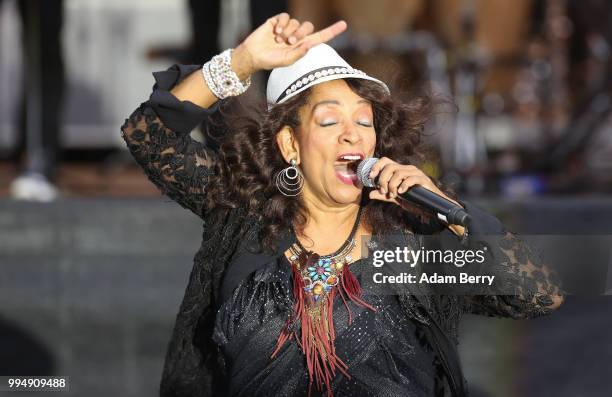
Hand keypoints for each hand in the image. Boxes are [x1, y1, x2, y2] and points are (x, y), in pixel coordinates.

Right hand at [232, 13, 346, 76]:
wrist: (254, 55)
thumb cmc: (270, 61)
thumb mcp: (286, 60)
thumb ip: (299, 53)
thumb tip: (310, 44)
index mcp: (302, 45)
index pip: (320, 37)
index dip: (332, 31)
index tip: (344, 24)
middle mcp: (297, 35)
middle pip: (308, 26)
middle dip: (300, 33)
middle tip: (289, 41)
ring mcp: (288, 27)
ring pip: (296, 22)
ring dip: (287, 31)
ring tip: (278, 39)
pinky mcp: (278, 21)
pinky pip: (285, 17)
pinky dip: (282, 24)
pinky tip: (275, 31)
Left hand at [367, 158, 464, 233]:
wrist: (431, 207)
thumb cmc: (414, 200)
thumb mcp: (396, 198)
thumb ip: (384, 195)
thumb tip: (370, 194)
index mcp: (400, 170)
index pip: (385, 161)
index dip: (376, 166)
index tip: (371, 177)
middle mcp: (407, 169)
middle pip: (390, 166)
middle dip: (383, 179)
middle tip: (383, 191)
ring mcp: (416, 173)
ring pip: (399, 172)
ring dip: (392, 184)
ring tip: (393, 194)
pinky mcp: (423, 180)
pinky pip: (411, 179)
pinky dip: (403, 185)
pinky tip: (401, 192)